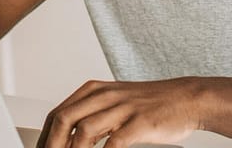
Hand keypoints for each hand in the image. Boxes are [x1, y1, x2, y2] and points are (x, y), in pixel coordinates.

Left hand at [37, 79, 203, 147]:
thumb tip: (66, 137)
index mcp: (94, 90)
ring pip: (83, 131)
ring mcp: (122, 108)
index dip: (44, 137)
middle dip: (50, 145)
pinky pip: (113, 144)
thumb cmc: (151, 104)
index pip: (58, 113)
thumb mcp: (115, 102)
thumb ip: (91, 114)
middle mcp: (105, 96)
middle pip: (64, 120)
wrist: (187, 98)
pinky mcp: (138, 123)